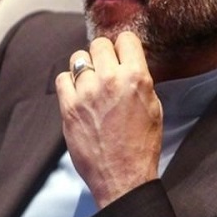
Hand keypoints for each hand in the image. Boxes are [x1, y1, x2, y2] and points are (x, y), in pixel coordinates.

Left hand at [56, 32, 162, 207]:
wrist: (122, 177)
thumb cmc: (142, 145)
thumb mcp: (154, 108)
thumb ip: (139, 80)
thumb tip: (127, 62)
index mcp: (136, 78)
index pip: (125, 39)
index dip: (124, 47)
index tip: (122, 55)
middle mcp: (110, 80)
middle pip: (99, 44)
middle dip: (104, 54)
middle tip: (106, 69)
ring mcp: (86, 93)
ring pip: (78, 58)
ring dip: (85, 67)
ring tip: (91, 83)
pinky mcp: (68, 108)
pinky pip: (62, 79)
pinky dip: (69, 83)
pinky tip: (78, 95)